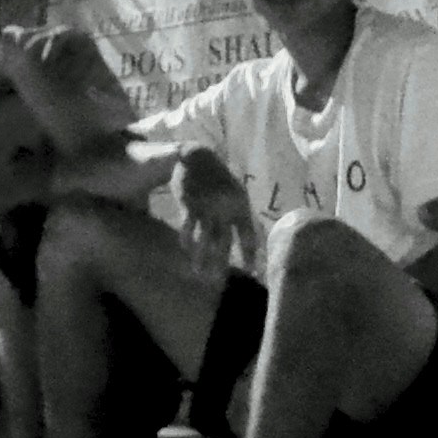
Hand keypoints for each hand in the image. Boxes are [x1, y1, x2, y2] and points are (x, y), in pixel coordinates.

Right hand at [173, 144, 257, 266]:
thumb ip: (239, 214)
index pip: (248, 234)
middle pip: (224, 240)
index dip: (250, 253)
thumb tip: (249, 239)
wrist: (196, 156)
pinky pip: (187, 226)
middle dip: (221, 261)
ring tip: (199, 272)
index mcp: (240, 206)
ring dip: (201, 256)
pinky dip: (186, 239)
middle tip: (218, 280)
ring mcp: (206, 206)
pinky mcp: (189, 203)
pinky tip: (185, 250)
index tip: (253, 271)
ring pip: (204, 237)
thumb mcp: (235, 192)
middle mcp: (225, 208)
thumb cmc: (218, 179)